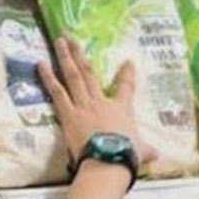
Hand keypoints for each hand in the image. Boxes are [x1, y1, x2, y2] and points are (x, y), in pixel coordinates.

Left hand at [39, 37, 143, 159]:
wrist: (107, 161)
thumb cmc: (125, 155)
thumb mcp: (141, 151)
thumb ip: (147, 150)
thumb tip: (157, 155)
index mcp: (121, 108)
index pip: (126, 87)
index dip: (127, 73)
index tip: (127, 62)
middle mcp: (101, 101)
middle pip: (90, 73)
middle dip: (81, 54)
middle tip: (72, 37)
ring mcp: (83, 105)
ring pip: (73, 76)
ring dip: (65, 57)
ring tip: (58, 41)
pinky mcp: (68, 114)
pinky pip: (57, 92)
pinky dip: (49, 78)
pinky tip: (41, 64)